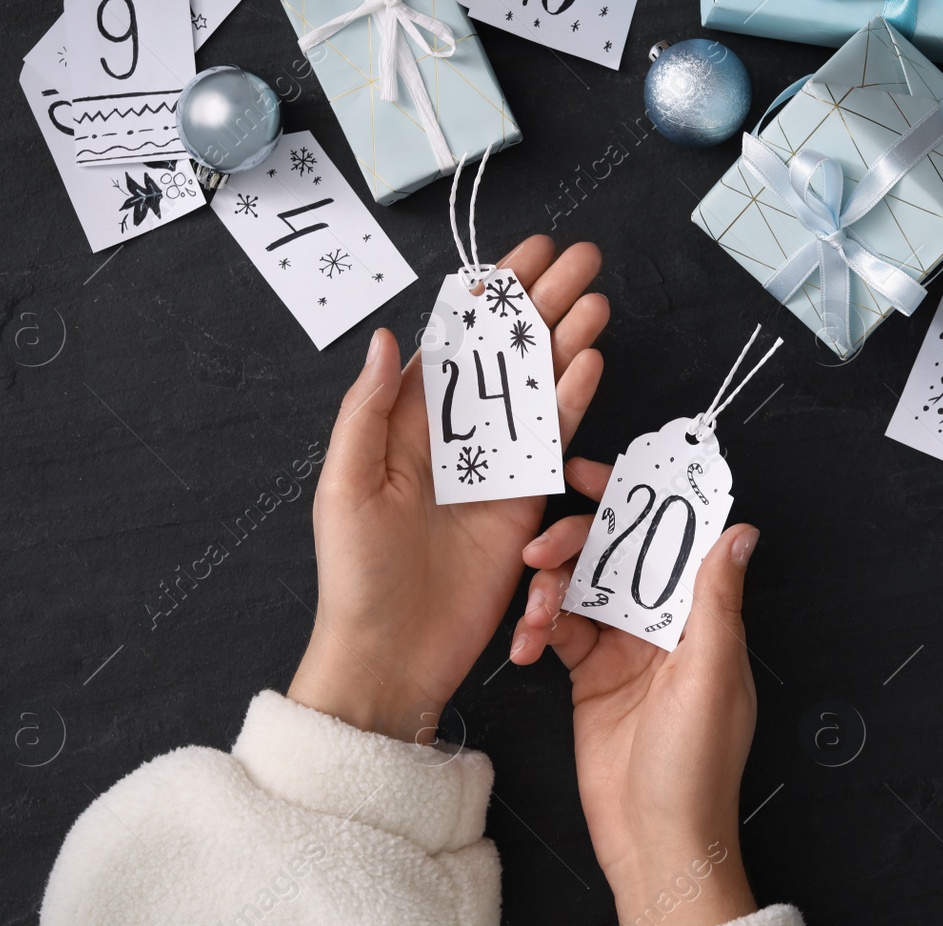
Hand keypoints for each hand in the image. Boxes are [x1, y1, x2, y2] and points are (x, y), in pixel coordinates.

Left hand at [288, 236, 606, 742]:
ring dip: (566, 341)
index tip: (523, 254)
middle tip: (580, 257)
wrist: (393, 653)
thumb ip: (368, 409)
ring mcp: (494, 468)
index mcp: (405, 423)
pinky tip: (591, 360)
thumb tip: (386, 336)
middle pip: (505, 355)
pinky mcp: (524, 503)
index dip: (488, 295)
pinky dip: (572, 401)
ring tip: (596, 296)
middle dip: (542, 303)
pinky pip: (553, 442)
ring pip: (537, 388)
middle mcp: (456, 437)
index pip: (454, 340)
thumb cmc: (357, 573)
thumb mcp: (345, 484)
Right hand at [510, 458, 760, 925]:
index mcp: (703, 617)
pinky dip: (537, 629)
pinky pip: (557, 631)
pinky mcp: (588, 676)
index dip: (639, 498)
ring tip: (532, 613)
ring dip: (550, 588)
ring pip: (581, 588)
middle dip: (577, 543)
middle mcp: (664, 625)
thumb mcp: (710, 676)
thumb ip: (715, 600)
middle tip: (541, 552)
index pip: (673, 536)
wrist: (655, 843)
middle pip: (618, 554)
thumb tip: (738, 530)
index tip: (592, 474)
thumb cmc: (695, 768)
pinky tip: (525, 644)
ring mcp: (624, 649)